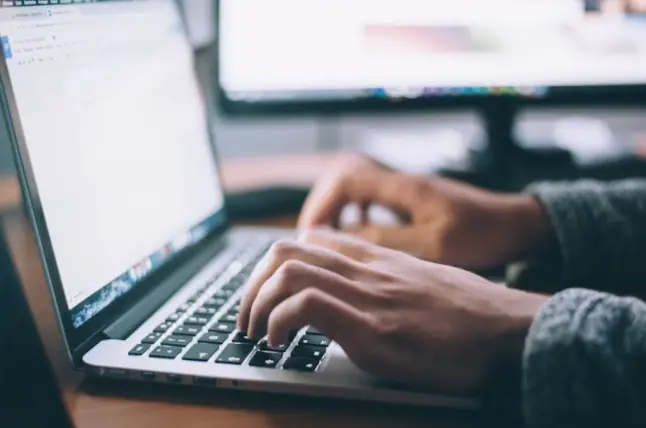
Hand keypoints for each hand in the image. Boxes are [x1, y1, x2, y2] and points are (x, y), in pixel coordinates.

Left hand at [238, 230, 546, 393]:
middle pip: (286, 250)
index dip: (277, 263)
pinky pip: (306, 306)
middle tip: (247, 316)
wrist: (513, 330)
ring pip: (287, 271)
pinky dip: (278, 322)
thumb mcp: (426, 284)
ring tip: (255, 332)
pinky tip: (279, 343)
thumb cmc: (474, 315)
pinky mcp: (373, 328)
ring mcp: (368, 296)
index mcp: (379, 260)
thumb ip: (389, 281)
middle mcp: (367, 270)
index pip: (312, 240)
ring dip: (256, 303)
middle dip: (252, 283)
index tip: (268, 292)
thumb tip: (363, 296)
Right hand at [298, 153, 552, 269]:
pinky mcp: (413, 199)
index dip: (322, 204)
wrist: (517, 225)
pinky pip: (371, 197)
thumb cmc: (483, 235)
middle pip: (344, 177)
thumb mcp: (434, 244)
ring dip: (337, 208)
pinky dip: (356, 212)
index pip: (346, 180)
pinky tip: (358, 233)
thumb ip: (388, 239)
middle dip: (323, 205)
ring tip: (328, 237)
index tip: (311, 233)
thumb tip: (346, 238)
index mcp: (404, 187)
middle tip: (312, 237)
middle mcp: (401, 181)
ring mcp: (407, 188)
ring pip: (356, 186)